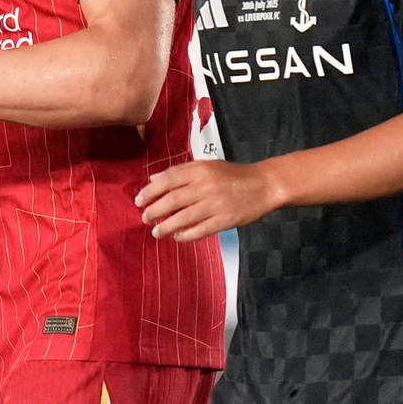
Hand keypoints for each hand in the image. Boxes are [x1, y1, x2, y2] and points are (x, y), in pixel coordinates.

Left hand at [135, 159, 281, 242]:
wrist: (263, 185)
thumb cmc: (231, 175)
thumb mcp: (206, 166)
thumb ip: (180, 172)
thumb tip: (153, 179)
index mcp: (199, 170)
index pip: (168, 180)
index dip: (150, 191)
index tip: (139, 200)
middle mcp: (206, 186)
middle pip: (173, 200)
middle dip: (154, 210)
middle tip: (144, 218)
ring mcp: (216, 204)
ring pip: (184, 217)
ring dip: (167, 226)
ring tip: (156, 232)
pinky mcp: (226, 220)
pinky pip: (202, 230)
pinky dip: (187, 235)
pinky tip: (177, 237)